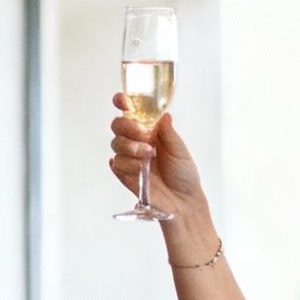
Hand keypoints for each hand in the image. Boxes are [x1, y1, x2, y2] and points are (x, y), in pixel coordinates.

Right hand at [108, 97, 207, 218]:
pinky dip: (126, 164)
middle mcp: (136, 142)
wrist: (183, 201)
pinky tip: (139, 169)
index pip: (132, 114)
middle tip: (142, 134)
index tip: (121, 99)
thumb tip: (163, 115)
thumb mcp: (180, 150)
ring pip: (115, 144)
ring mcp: (129, 158)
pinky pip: (116, 164)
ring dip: (130, 147)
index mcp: (150, 132)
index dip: (123, 104)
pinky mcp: (125, 175)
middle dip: (126, 127)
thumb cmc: (184, 175)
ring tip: (148, 156)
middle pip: (117, 126)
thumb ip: (168, 132)